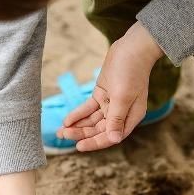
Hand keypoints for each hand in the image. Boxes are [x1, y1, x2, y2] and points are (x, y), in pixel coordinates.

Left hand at [57, 21, 163, 150]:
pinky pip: (89, 108)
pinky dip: (79, 114)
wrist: (132, 48)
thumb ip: (117, 118)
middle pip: (100, 129)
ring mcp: (111, 104)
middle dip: (82, 133)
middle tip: (63, 136)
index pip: (112, 136)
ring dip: (78, 125)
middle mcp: (121, 113)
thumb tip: (115, 139)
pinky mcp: (103, 94)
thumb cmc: (132, 72)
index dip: (95, 142)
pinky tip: (67, 120)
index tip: (79, 146)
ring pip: (93, 120)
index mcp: (131, 117)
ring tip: (61, 131)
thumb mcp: (123, 97)